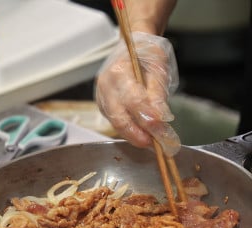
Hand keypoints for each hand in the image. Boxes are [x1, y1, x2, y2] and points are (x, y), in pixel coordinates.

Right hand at [95, 31, 180, 155]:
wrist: (132, 46)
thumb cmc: (146, 53)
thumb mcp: (158, 68)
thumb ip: (157, 94)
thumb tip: (161, 119)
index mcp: (118, 71)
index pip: (133, 101)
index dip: (147, 119)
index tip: (162, 132)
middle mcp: (105, 86)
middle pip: (119, 117)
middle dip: (137, 134)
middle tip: (156, 144)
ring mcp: (101, 97)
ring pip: (116, 123)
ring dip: (134, 135)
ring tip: (153, 141)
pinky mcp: (103, 105)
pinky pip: (115, 121)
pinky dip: (130, 130)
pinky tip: (143, 133)